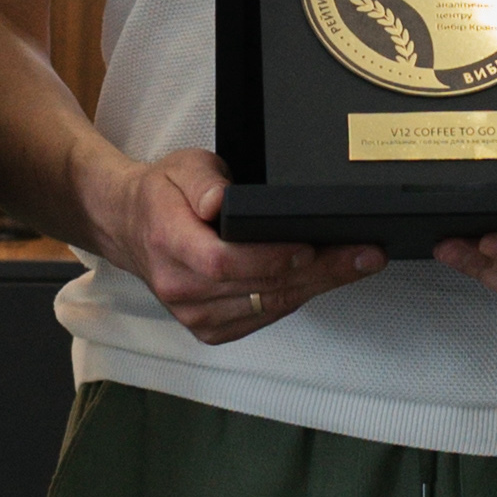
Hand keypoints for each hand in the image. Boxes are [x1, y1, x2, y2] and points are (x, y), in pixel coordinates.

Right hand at [88, 145, 380, 341]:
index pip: (224, 262)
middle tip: (364, 254)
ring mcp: (195, 314)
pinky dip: (296, 297)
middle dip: (319, 271)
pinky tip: (323, 279)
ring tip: (358, 264)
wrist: (132, 228)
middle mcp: (180, 287)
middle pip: (259, 288)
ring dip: (317, 286)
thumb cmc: (162, 195)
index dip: (271, 258)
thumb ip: (203, 181)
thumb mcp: (181, 167)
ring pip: (270, 306)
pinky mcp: (211, 330)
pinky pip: (264, 318)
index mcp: (168, 242)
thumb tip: (221, 201)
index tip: (312, 246)